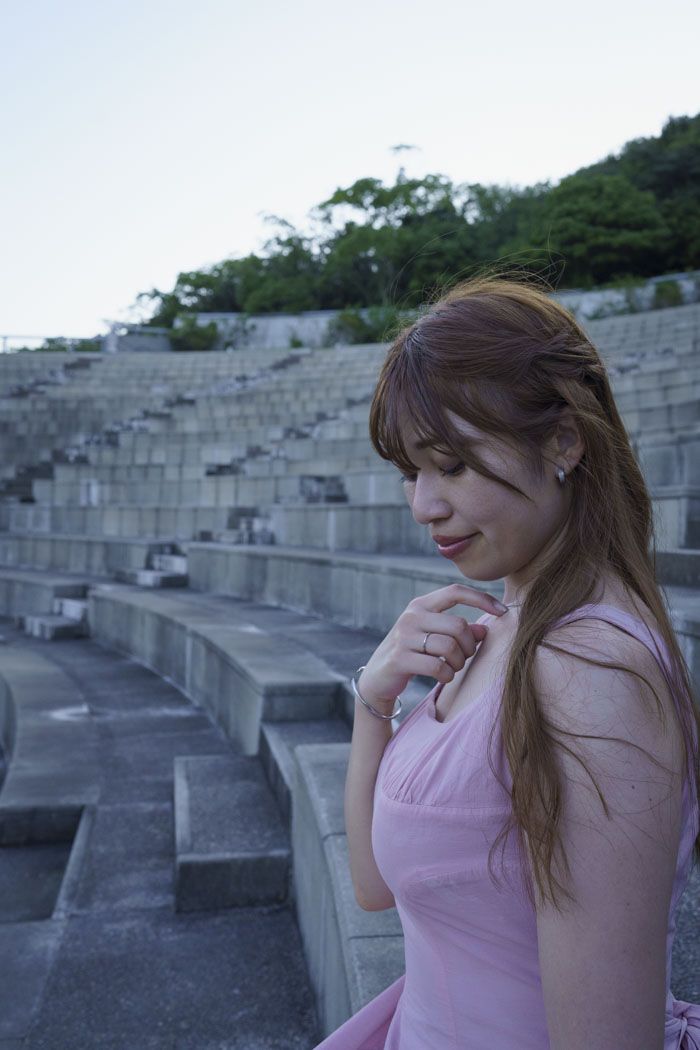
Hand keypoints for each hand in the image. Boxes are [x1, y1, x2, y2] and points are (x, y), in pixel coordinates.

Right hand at [357, 584, 506, 709]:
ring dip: (459, 662)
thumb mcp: (434, 637)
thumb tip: (486, 629)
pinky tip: (443, 676)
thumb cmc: (413, 653)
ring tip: (453, 667)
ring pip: (450, 647)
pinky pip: (438, 666)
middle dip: (469, 645)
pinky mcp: (400, 659)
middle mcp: (411, 616)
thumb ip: (459, 632)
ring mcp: (404, 637)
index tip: (503, 611)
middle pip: (458, 625)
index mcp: (421, 605)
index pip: (455, 592)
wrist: (378, 677)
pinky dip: (447, 675)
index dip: (481, 599)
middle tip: (465, 657)